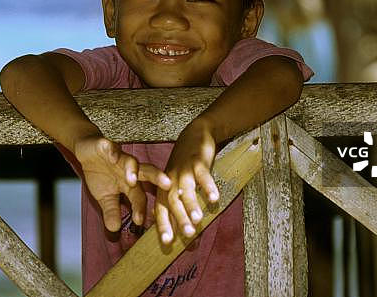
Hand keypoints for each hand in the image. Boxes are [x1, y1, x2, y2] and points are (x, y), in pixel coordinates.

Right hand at [74, 135, 170, 231]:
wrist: (87, 150)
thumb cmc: (100, 174)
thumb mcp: (104, 196)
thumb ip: (111, 211)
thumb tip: (114, 230)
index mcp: (131, 184)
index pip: (139, 197)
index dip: (139, 208)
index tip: (139, 221)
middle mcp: (129, 170)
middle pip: (147, 173)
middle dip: (158, 179)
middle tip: (168, 184)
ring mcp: (119, 157)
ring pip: (131, 162)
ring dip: (132, 170)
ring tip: (132, 180)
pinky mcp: (106, 146)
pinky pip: (110, 148)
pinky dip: (112, 152)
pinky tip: (112, 157)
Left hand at [154, 117, 219, 244]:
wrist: (194, 135)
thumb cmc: (186, 167)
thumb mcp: (180, 186)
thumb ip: (183, 211)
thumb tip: (190, 241)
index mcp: (165, 188)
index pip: (162, 209)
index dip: (163, 225)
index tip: (167, 242)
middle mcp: (171, 180)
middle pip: (173, 201)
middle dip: (179, 218)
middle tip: (187, 234)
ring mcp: (184, 170)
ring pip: (186, 189)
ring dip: (192, 204)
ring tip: (198, 220)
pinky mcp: (198, 161)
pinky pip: (203, 175)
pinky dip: (208, 187)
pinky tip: (215, 199)